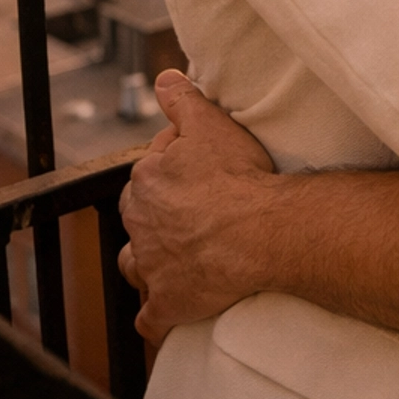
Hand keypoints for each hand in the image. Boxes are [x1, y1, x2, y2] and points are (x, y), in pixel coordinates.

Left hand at [118, 71, 278, 342]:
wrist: (262, 231)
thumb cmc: (239, 176)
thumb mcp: (211, 124)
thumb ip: (182, 101)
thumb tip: (164, 79)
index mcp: (145, 183)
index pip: (147, 176)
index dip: (170, 175)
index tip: (197, 177)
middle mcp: (141, 226)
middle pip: (138, 220)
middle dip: (154, 218)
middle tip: (190, 215)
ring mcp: (153, 269)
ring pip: (136, 267)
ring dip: (148, 265)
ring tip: (174, 261)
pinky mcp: (169, 304)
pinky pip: (152, 319)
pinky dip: (157, 317)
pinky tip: (167, 314)